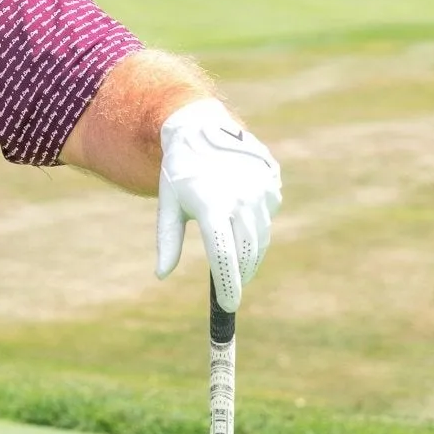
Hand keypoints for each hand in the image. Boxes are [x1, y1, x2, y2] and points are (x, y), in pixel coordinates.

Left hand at [156, 98, 282, 311]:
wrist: (202, 128)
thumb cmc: (180, 171)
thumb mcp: (168, 204)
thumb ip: (167, 241)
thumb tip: (161, 274)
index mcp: (211, 205)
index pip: (224, 257)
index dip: (228, 285)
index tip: (228, 305)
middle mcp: (240, 198)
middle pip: (247, 253)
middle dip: (240, 275)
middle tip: (231, 289)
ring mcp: (260, 190)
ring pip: (261, 238)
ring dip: (250, 255)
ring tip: (238, 262)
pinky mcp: (272, 184)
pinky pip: (267, 218)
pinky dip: (257, 227)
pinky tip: (242, 221)